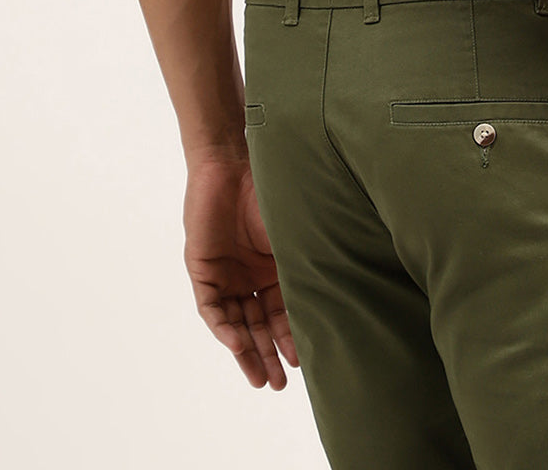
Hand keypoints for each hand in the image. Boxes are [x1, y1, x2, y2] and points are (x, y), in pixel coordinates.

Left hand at [182, 154, 300, 388]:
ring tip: (261, 379)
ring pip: (236, 322)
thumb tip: (345, 295)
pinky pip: (212, 307)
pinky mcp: (202, 268)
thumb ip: (310, 266)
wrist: (236, 162)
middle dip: (270, 354)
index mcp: (276, 267)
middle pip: (260, 323)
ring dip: (247, 350)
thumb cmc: (274, 191)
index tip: (304, 363)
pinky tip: (238, 345)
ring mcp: (226, 273)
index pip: (285, 311)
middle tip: (279, 384)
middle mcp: (251, 274)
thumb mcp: (297, 237)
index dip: (293, 337)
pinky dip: (224, 327)